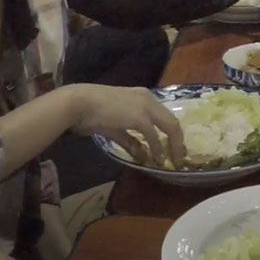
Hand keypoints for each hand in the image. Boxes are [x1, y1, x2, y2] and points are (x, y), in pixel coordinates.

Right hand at [67, 84, 185, 166]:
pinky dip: (157, 148)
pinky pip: (154, 136)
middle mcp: (148, 99)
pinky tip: (158, 159)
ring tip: (174, 161)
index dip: (172, 134)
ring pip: (169, 126)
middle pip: (172, 121)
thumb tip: (143, 155)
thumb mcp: (116, 128)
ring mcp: (145, 107)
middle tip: (180, 158)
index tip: (174, 148)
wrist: (79, 104)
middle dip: (178, 141)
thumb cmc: (93, 112)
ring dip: (173, 146)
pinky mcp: (140, 117)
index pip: (165, 116)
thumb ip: (131, 141)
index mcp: (143, 97)